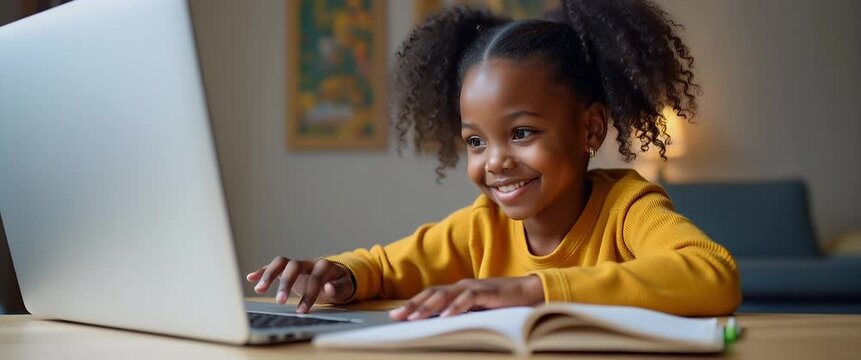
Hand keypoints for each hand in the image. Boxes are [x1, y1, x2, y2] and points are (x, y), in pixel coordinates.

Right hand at [245, 256, 353, 312]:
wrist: (336, 276)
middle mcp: (308, 263)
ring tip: (259, 289)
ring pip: (281, 263)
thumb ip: (338, 288)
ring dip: (269, 274)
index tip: (302, 311)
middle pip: (294, 266)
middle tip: (280, 302)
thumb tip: (328, 287)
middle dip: (286, 283)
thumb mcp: (345, 287)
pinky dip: (262, 271)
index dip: (309, 294)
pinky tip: (251, 278)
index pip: (315, 278)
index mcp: (324, 266)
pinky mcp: (288, 269)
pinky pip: (274, 267)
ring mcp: (297, 265)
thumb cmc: (339, 283)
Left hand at [388, 276, 543, 320]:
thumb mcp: (476, 311)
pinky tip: (445, 315)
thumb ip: (460, 315)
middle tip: (397, 317)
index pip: (430, 296)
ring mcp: (473, 287)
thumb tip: (439, 326)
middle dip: (413, 305)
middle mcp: (461, 286)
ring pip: (446, 295)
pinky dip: (456, 306)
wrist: (529, 292)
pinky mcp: (487, 292)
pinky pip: (468, 298)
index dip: (412, 304)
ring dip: (428, 306)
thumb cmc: (502, 303)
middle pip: (432, 294)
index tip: (395, 316)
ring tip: (414, 317)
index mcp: (457, 291)